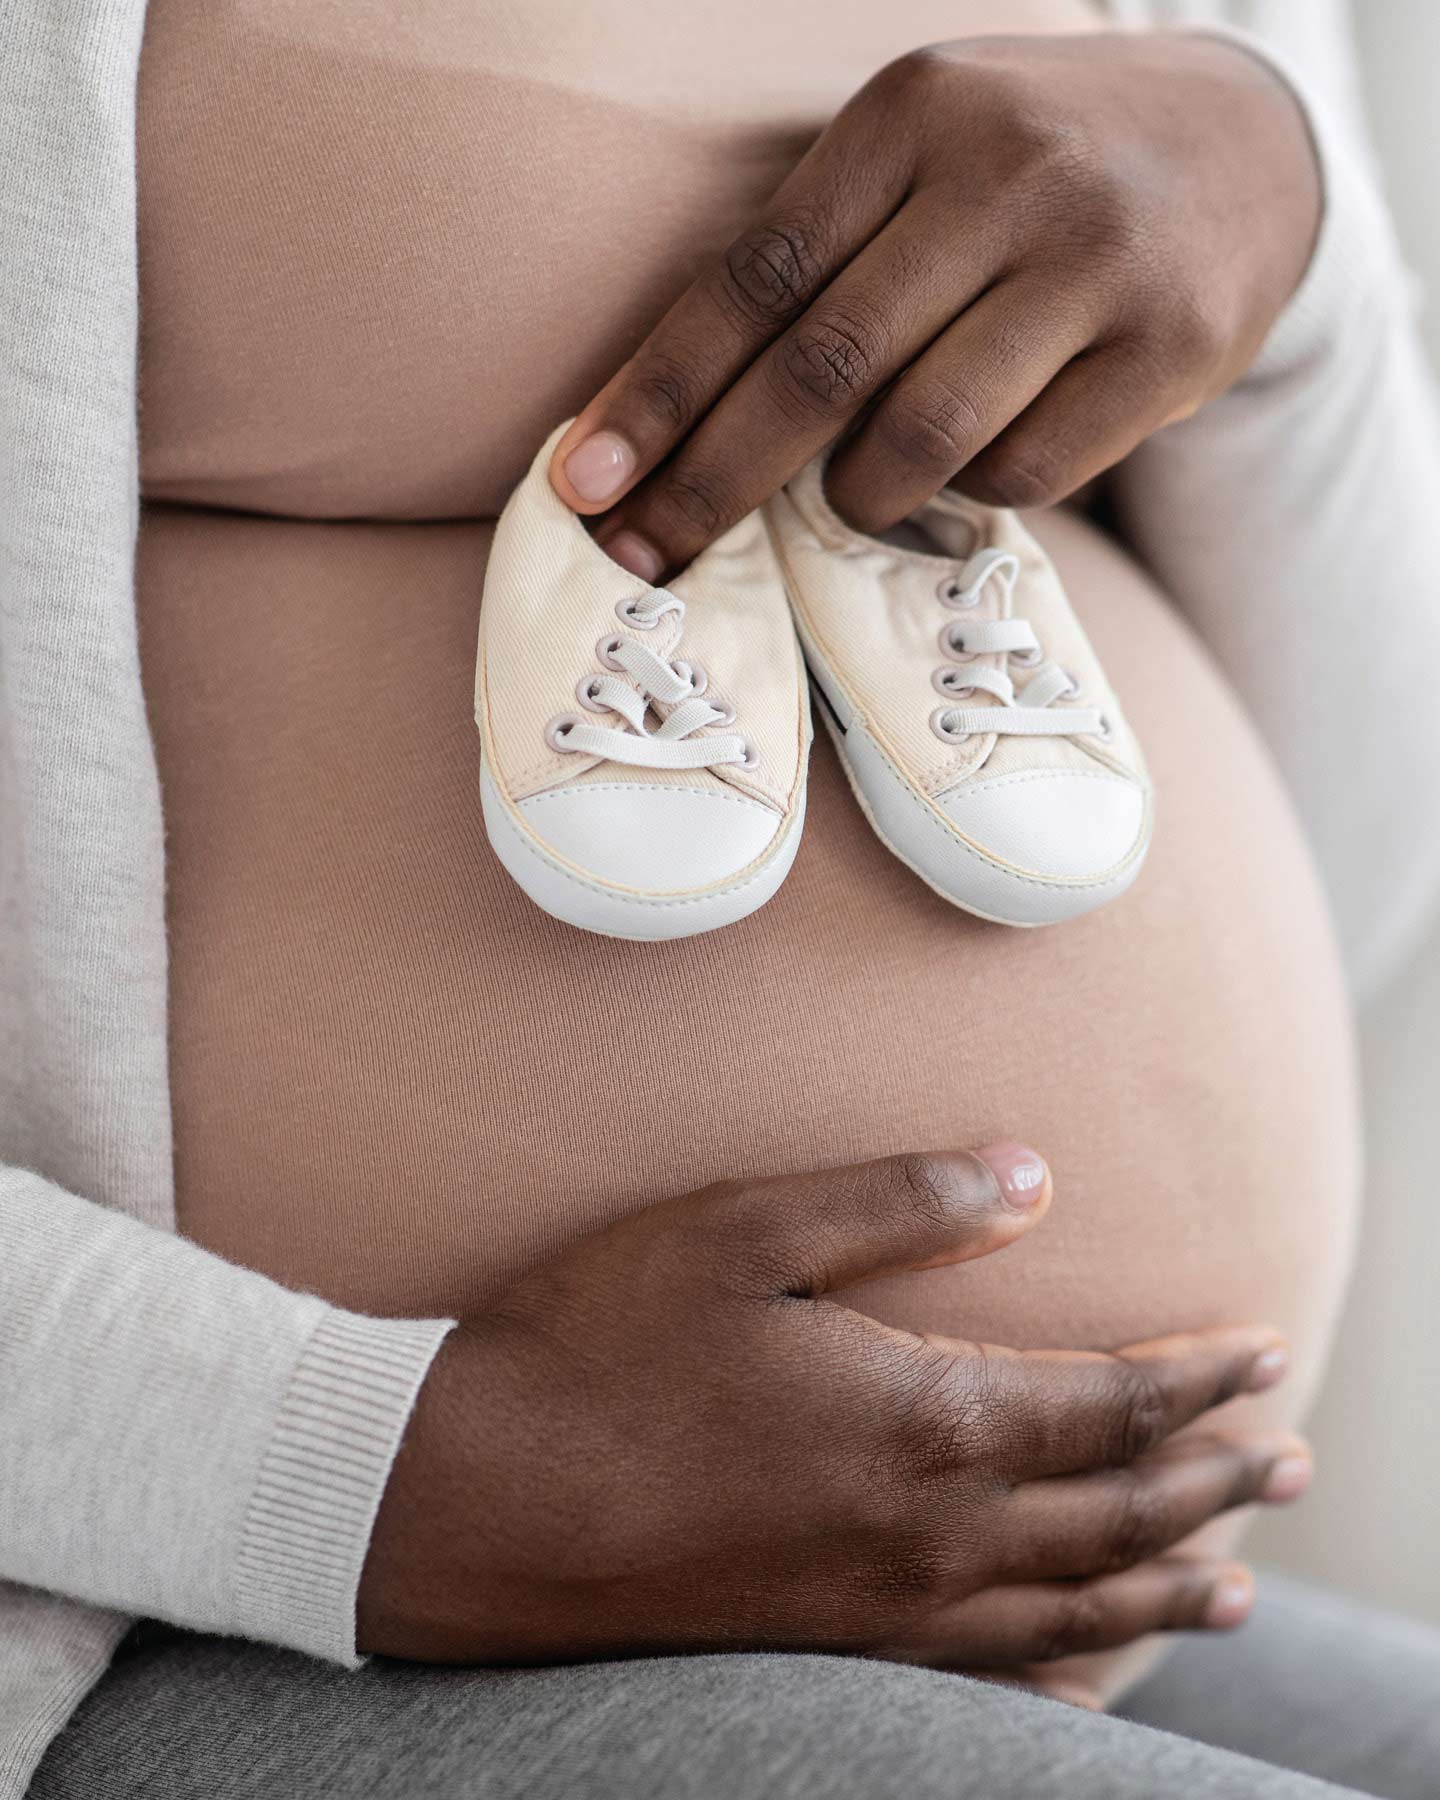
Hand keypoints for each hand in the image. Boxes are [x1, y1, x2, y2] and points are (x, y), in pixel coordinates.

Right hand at [358, 1143, 1306, 1672]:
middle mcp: (931, 1532)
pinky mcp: (833, 1650)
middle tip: (1288, 1460)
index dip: (1200, 1378)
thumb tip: (1031, 1176)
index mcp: (925, 1419)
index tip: (1264, 1349)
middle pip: (1119, 1516)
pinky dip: (1067, 1672)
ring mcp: (886, 1608)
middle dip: (1217, 1483)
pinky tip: (1088, 1669)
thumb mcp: (745, 1232)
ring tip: (1233, 1582)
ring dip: (1167, 1586)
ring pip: (1074, 1611)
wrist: (480, 1500)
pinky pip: (992, 1681)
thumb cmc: (602, 1347)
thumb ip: (899, 1200)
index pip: (1113, 1406)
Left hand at [547, 31, 1320, 577]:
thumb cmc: (1033, 172)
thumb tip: (684, 424)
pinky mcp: (1171, 347)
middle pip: (821, 370)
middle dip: (713, 484)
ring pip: (923, 438)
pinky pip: (1022, 473)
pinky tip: (979, 457)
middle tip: (642, 562)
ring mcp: (1096, 262)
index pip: (753, 277)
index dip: (658, 392)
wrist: (1247, 141)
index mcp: (911, 115)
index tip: (583, 485)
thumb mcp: (924, 157)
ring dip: (857, 498)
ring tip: (851, 496)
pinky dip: (973, 492)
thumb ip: (824, 260)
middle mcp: (1005, 175)